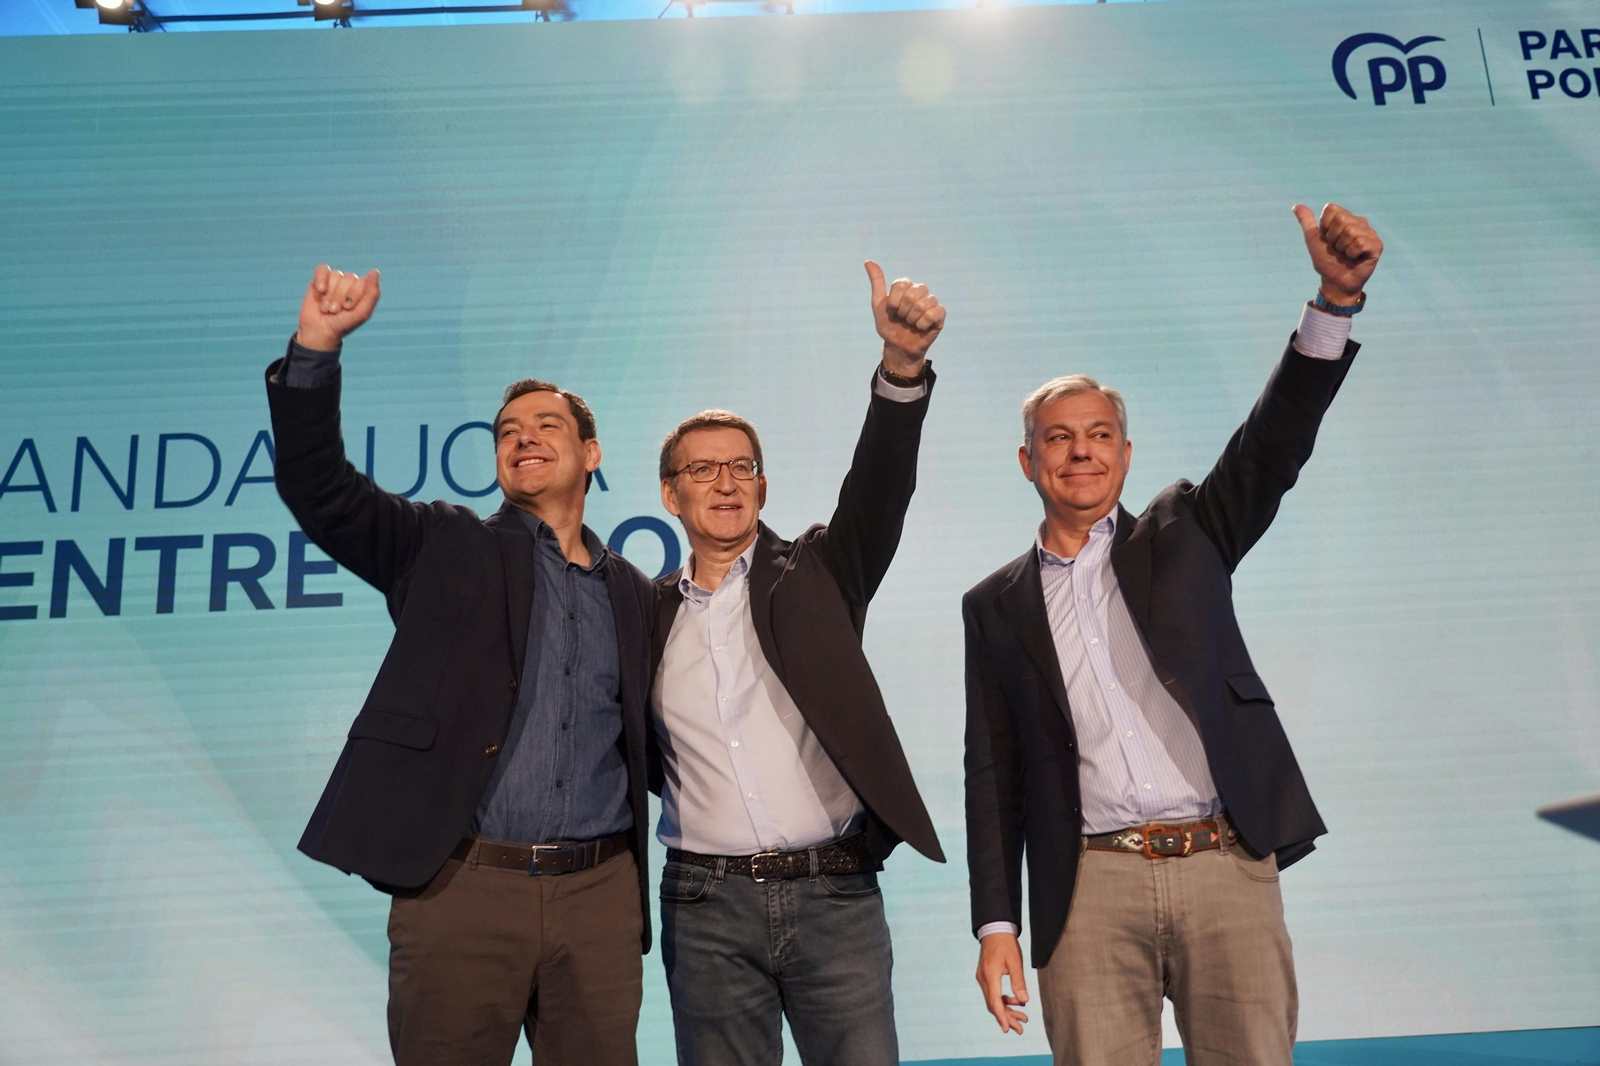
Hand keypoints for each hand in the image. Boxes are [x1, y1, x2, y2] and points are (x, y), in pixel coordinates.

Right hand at [296, 264, 380, 350]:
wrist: (321, 331)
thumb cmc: (343, 323)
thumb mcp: (362, 312)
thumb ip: (372, 293)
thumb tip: (375, 271)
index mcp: (362, 289)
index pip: (362, 281)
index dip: (353, 295)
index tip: (348, 308)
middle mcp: (349, 283)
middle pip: (349, 278)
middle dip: (341, 297)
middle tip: (335, 310)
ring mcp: (334, 280)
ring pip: (336, 275)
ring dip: (330, 295)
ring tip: (327, 308)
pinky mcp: (319, 279)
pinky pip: (322, 269)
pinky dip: (321, 279)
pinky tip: (321, 290)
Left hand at [865, 260, 944, 375]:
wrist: (898, 346)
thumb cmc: (889, 325)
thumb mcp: (878, 304)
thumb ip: (877, 282)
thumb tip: (868, 261)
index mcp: (906, 286)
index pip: (900, 285)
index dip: (893, 302)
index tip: (891, 311)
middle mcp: (920, 291)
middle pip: (911, 295)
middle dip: (902, 312)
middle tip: (902, 319)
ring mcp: (931, 302)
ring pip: (922, 305)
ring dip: (912, 320)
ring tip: (911, 324)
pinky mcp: (940, 314)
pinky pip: (933, 314)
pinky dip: (922, 324)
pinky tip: (920, 328)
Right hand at [975, 932, 1029, 1034]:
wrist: (994, 930)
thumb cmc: (1006, 944)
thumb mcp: (1016, 962)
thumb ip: (1019, 982)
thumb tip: (1024, 1001)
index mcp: (990, 976)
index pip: (994, 1002)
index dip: (1002, 1017)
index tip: (1008, 1029)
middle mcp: (983, 979)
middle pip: (993, 1004)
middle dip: (1007, 1018)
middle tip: (1021, 1029)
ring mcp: (983, 978)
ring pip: (993, 1000)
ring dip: (1006, 1010)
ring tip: (1022, 1018)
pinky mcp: (985, 976)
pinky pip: (993, 993)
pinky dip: (1003, 1001)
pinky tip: (1016, 1003)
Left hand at [1293, 203, 1381, 304]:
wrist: (1334, 281)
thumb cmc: (1326, 260)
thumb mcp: (1313, 239)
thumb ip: (1306, 221)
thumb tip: (1296, 206)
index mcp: (1345, 217)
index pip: (1331, 209)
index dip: (1324, 226)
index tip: (1327, 239)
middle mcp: (1359, 222)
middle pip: (1340, 219)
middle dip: (1333, 238)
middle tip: (1337, 248)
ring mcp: (1370, 232)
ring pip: (1350, 231)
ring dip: (1342, 248)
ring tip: (1346, 254)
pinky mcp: (1376, 245)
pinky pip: (1360, 243)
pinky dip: (1352, 254)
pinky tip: (1355, 258)